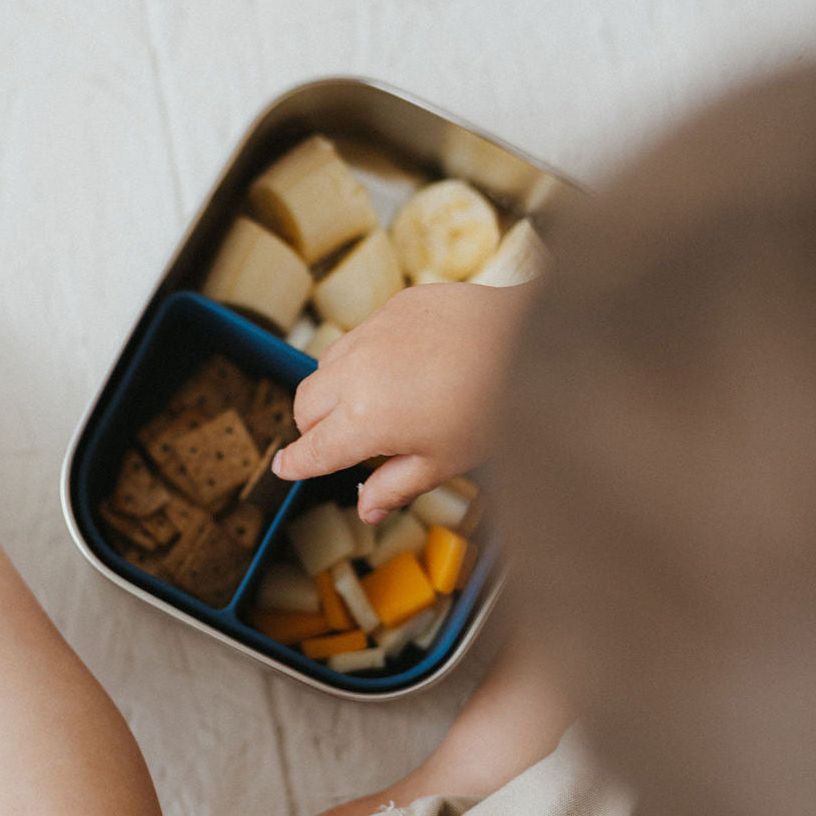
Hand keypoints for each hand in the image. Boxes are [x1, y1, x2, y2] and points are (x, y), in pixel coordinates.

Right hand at [273, 282, 534, 522]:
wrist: (531, 338)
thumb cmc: (494, 405)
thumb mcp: (444, 462)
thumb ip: (395, 486)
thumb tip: (366, 509)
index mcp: (364, 422)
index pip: (312, 449)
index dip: (296, 463)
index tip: (284, 467)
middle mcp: (356, 373)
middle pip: (306, 405)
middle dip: (313, 428)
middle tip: (339, 442)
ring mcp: (372, 334)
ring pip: (326, 366)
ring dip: (333, 389)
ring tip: (370, 403)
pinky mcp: (394, 307)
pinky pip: (359, 335)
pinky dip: (362, 357)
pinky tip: (398, 367)